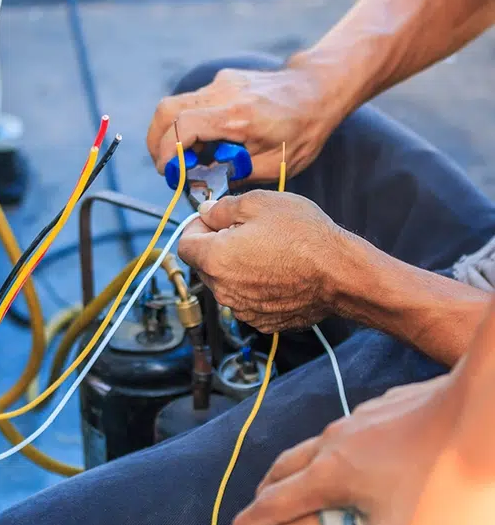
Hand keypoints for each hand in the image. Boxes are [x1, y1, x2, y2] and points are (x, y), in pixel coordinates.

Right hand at [147, 65, 342, 181]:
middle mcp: (224, 93)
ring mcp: (222, 82)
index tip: (170, 174)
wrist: (318, 90)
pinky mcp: (223, 80)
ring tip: (191, 157)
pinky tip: (208, 141)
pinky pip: (193, 102)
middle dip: (157, 142)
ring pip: (175, 104)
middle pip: (166, 110)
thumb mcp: (274, 165)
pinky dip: (189, 124)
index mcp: (238, 116)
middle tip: (167, 167)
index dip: (168, 153)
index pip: (183, 127)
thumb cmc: (302, 130)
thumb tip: (204, 181)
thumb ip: (235, 173)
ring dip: (172, 133)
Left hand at [177, 190, 345, 332]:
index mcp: (214, 259)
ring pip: (225, 284)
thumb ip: (223, 208)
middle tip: (245, 231)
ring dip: (235, 267)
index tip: (212, 220)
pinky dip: (254, 286)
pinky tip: (277, 272)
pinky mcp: (262, 321)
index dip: (196, 228)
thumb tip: (206, 212)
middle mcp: (223, 290)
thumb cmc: (303, 236)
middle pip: (204, 265)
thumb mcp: (260, 203)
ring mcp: (242, 309)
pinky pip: (247, 299)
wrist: (340, 274)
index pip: (184, 245)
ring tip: (266, 251)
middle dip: (216, 247)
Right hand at [231, 373, 458, 524]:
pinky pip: (346, 431)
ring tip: (302, 482)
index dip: (253, 522)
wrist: (479, 414)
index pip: (278, 502)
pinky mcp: (385, 407)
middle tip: (260, 506)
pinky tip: (356, 455)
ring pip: (314, 444)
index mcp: (332, 474)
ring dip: (299, 467)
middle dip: (267, 489)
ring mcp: (359, 419)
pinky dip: (332, 450)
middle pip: (285, 466)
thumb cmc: (442, 483)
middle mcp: (335, 441)